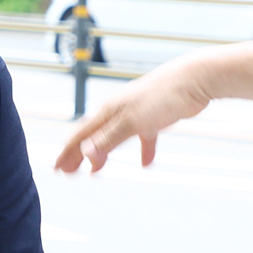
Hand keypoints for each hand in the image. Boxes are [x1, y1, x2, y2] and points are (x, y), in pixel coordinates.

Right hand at [55, 57, 210, 172]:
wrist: (194, 79)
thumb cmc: (163, 96)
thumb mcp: (132, 122)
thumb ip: (109, 138)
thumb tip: (85, 152)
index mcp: (109, 111)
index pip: (81, 135)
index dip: (68, 153)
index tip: (58, 169)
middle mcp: (119, 110)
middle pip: (93, 136)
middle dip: (79, 155)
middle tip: (70, 172)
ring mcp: (137, 113)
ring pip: (115, 137)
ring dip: (104, 153)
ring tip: (97, 170)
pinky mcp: (156, 116)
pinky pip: (145, 137)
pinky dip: (143, 150)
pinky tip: (146, 163)